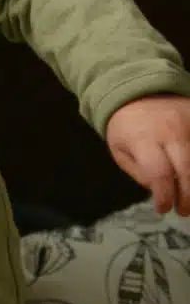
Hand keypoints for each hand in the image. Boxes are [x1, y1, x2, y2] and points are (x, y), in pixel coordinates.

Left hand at [106, 93, 189, 214]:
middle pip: (186, 170)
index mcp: (143, 139)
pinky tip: (189, 179)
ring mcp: (189, 124)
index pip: (158, 173)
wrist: (138, 92)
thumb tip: (158, 191)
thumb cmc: (127, 127)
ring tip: (188, 198)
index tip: (163, 209)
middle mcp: (170, 131)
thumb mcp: (120, 150)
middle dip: (187, 197)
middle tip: (183, 211)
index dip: (164, 196)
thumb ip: (139, 173)